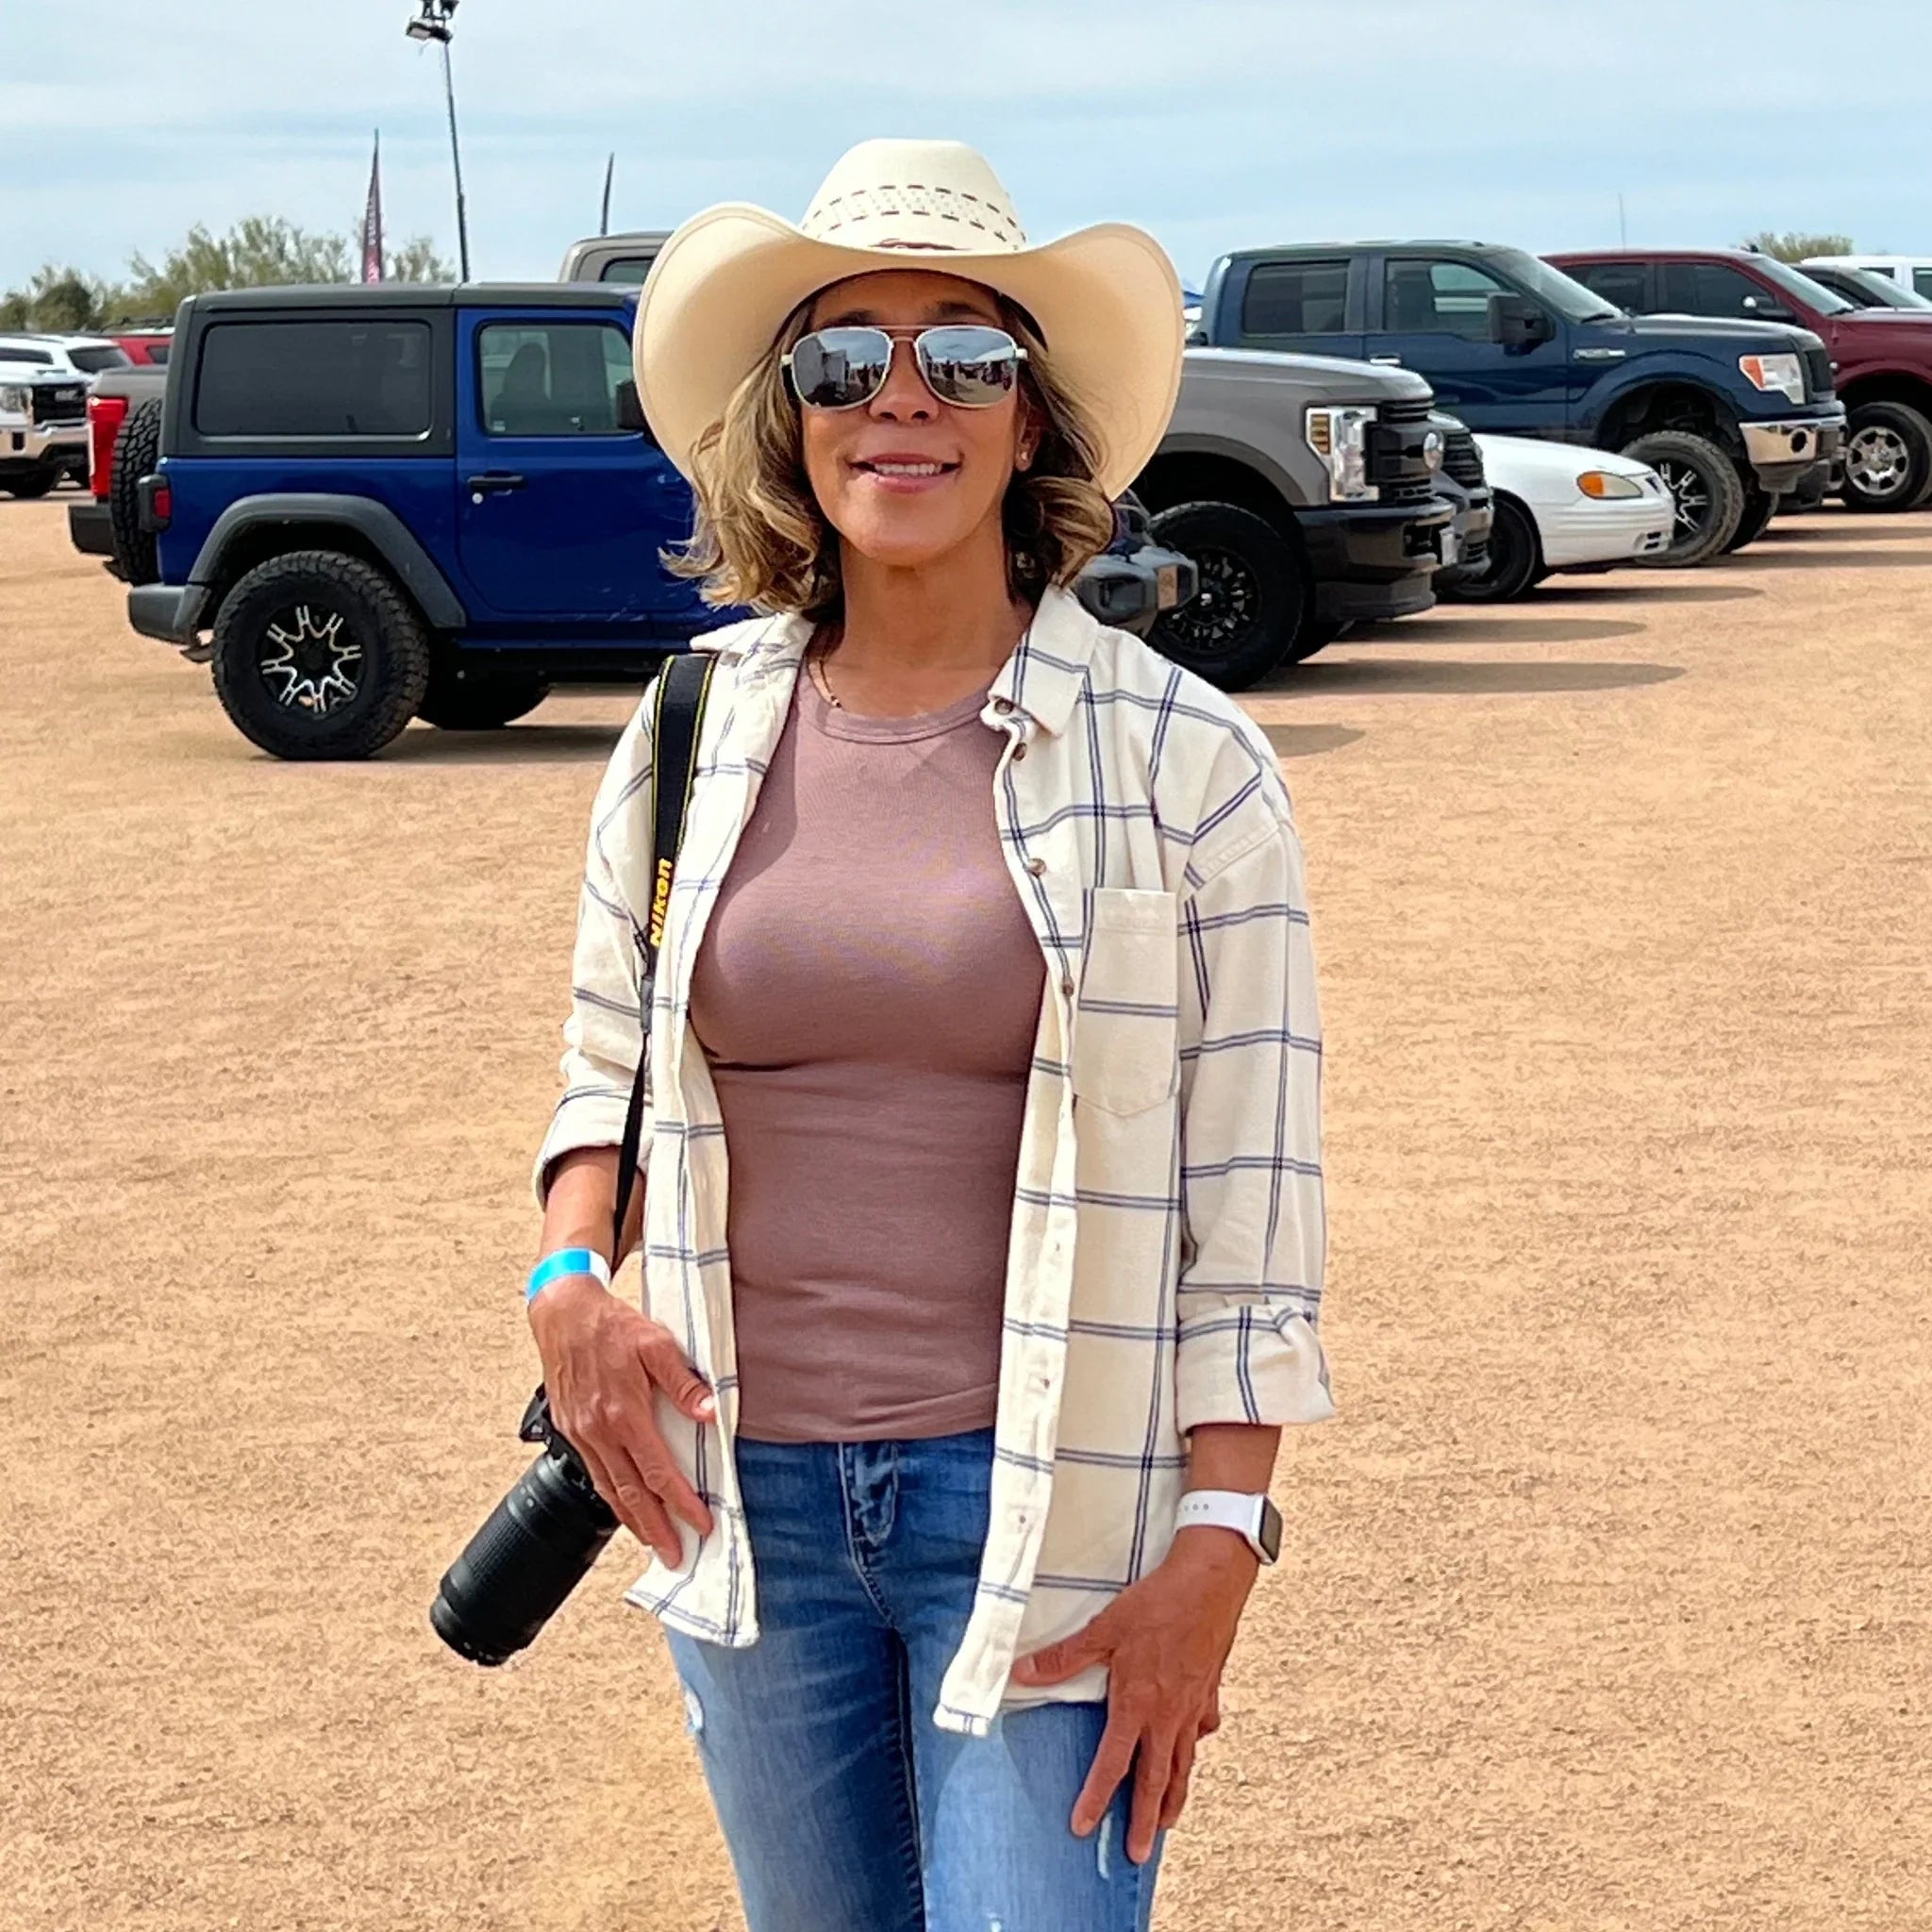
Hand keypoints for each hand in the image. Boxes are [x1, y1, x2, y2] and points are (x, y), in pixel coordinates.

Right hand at [528, 1271, 715, 1565]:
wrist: (563, 1312)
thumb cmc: (611, 1325)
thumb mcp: (656, 1343)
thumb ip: (683, 1381)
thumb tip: (708, 1414)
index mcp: (623, 1413)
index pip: (657, 1471)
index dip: (681, 1502)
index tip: (700, 1523)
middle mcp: (598, 1431)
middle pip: (631, 1493)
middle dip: (656, 1529)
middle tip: (676, 1556)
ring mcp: (580, 1434)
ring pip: (609, 1489)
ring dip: (633, 1520)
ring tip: (653, 1542)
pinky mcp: (569, 1430)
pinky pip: (594, 1473)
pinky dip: (612, 1495)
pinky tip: (624, 1504)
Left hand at [1009, 1529, 1257, 1861]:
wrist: (1209, 1584)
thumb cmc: (1156, 1605)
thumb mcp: (1104, 1628)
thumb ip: (1065, 1657)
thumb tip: (1023, 1672)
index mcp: (1137, 1705)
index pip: (1112, 1764)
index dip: (1095, 1798)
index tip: (1083, 1827)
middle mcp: (1167, 1716)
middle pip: (1154, 1780)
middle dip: (1143, 1820)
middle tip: (1136, 1853)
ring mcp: (1192, 1708)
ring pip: (1182, 1763)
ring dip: (1173, 1796)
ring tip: (1166, 1823)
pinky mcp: (1209, 1692)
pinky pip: (1201, 1731)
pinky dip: (1194, 1746)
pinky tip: (1191, 1749)